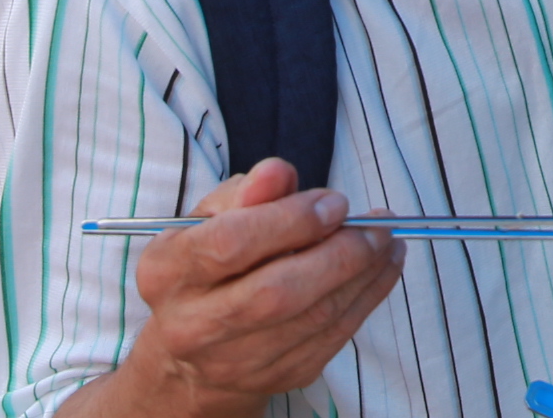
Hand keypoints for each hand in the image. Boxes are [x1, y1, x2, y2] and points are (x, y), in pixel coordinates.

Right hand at [110, 158, 404, 417]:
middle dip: (338, 253)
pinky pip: (331, 338)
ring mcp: (234, 361)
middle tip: (374, 224)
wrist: (192, 353)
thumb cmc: (207, 265)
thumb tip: (278, 174)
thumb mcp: (210, 218)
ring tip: (386, 240)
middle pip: (276, 292)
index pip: (230, 243)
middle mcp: (192, 325)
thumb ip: (247, 191)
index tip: (333, 203)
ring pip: (312, 319)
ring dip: (362, 275)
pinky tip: (382, 268)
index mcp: (166, 272)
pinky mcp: (275, 378)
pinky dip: (366, 299)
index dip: (290, 221)